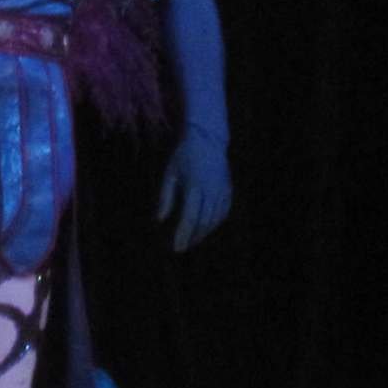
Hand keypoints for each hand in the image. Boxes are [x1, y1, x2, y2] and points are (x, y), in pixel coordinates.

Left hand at [157, 129, 230, 251]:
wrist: (206, 139)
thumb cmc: (183, 156)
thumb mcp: (169, 173)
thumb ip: (165, 197)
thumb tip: (159, 220)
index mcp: (194, 186)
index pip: (189, 217)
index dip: (183, 235)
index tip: (177, 249)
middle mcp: (211, 190)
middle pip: (203, 222)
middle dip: (193, 237)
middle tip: (183, 247)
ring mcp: (222, 190)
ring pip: (215, 219)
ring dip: (204, 232)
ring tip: (192, 239)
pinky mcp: (228, 189)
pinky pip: (223, 212)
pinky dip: (215, 223)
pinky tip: (206, 228)